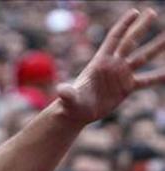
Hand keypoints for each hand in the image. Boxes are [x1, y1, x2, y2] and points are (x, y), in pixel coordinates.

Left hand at [57, 8, 164, 124]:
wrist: (77, 113)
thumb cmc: (71, 104)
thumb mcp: (69, 98)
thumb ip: (68, 93)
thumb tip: (61, 90)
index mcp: (100, 62)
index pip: (114, 38)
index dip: (124, 25)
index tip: (136, 12)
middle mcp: (113, 65)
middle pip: (130, 42)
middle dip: (141, 28)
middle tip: (153, 12)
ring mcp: (121, 75)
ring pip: (142, 58)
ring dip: (156, 47)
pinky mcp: (126, 87)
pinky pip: (147, 80)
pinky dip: (159, 76)